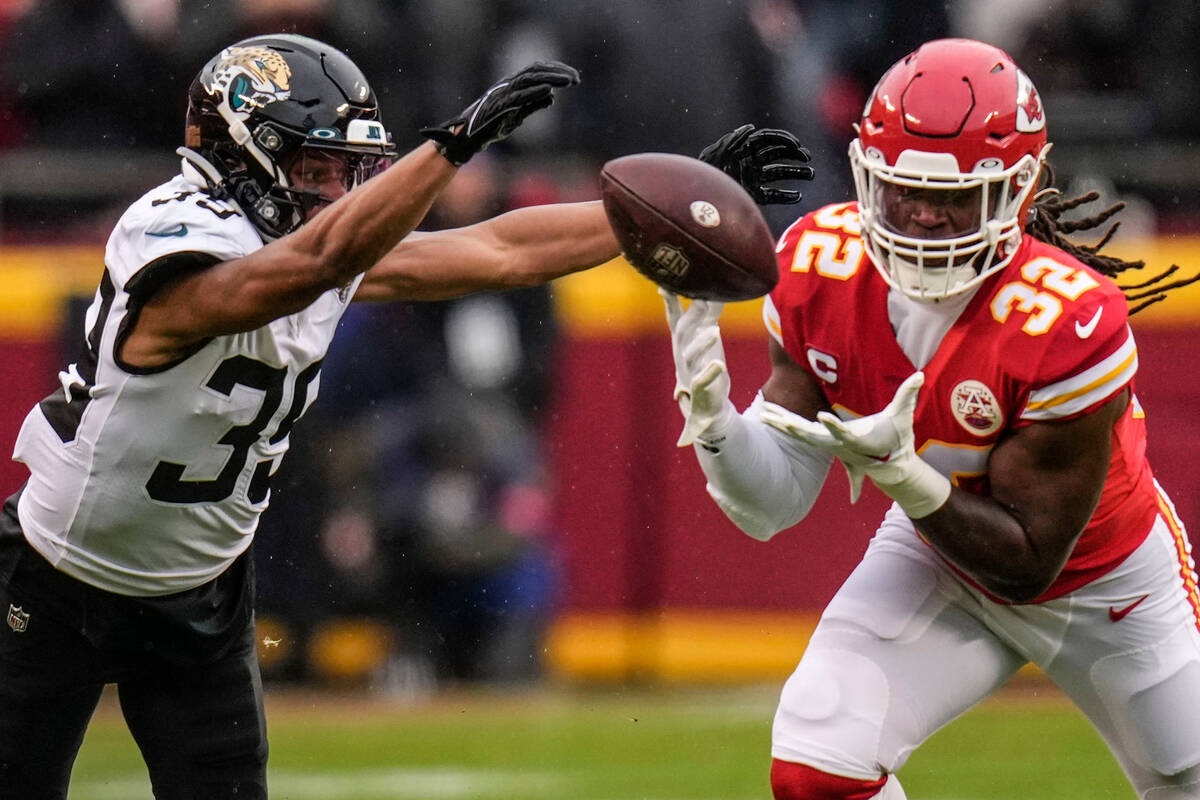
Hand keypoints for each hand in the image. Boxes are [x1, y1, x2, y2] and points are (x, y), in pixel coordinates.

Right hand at [421, 61, 580, 165]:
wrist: (468, 138)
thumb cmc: (491, 126)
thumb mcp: (517, 115)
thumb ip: (533, 105)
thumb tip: (551, 97)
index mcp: (512, 85)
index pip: (536, 70)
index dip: (556, 70)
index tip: (573, 77)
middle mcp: (507, 85)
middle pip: (536, 70)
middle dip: (558, 72)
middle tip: (576, 79)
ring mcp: (503, 94)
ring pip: (530, 79)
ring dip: (551, 78)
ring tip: (569, 81)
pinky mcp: (499, 106)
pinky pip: (519, 97)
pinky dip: (534, 92)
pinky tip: (549, 91)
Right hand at [661, 288, 735, 446]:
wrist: (707, 406)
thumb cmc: (706, 365)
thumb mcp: (706, 337)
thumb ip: (709, 314)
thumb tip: (718, 289)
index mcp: (682, 341)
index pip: (674, 317)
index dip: (670, 301)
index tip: (665, 284)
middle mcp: (682, 354)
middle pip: (682, 332)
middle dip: (692, 315)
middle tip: (703, 300)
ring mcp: (690, 371)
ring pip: (690, 355)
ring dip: (701, 342)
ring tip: (715, 330)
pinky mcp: (700, 388)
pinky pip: (701, 379)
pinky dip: (709, 372)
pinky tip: (718, 364)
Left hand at [698, 124, 813, 204]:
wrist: (696, 194)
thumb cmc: (703, 171)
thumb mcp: (715, 153)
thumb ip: (732, 140)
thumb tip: (751, 129)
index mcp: (745, 148)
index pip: (769, 139)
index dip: (785, 141)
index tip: (798, 147)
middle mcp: (751, 161)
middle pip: (778, 155)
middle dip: (795, 156)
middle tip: (808, 161)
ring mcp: (753, 177)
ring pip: (779, 173)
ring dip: (796, 173)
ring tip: (811, 174)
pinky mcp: (752, 194)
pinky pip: (772, 195)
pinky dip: (785, 196)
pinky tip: (796, 197)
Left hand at [761, 372, 950, 517]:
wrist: (889, 464)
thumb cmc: (896, 439)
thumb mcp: (903, 417)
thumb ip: (908, 395)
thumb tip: (921, 375)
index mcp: (856, 439)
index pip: (843, 432)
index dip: (833, 426)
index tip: (822, 416)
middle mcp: (837, 444)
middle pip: (810, 435)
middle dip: (792, 426)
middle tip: (773, 417)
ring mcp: (828, 443)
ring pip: (800, 434)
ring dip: (781, 423)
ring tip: (763, 413)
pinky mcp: (823, 440)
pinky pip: (799, 432)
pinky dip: (784, 423)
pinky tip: (768, 415)